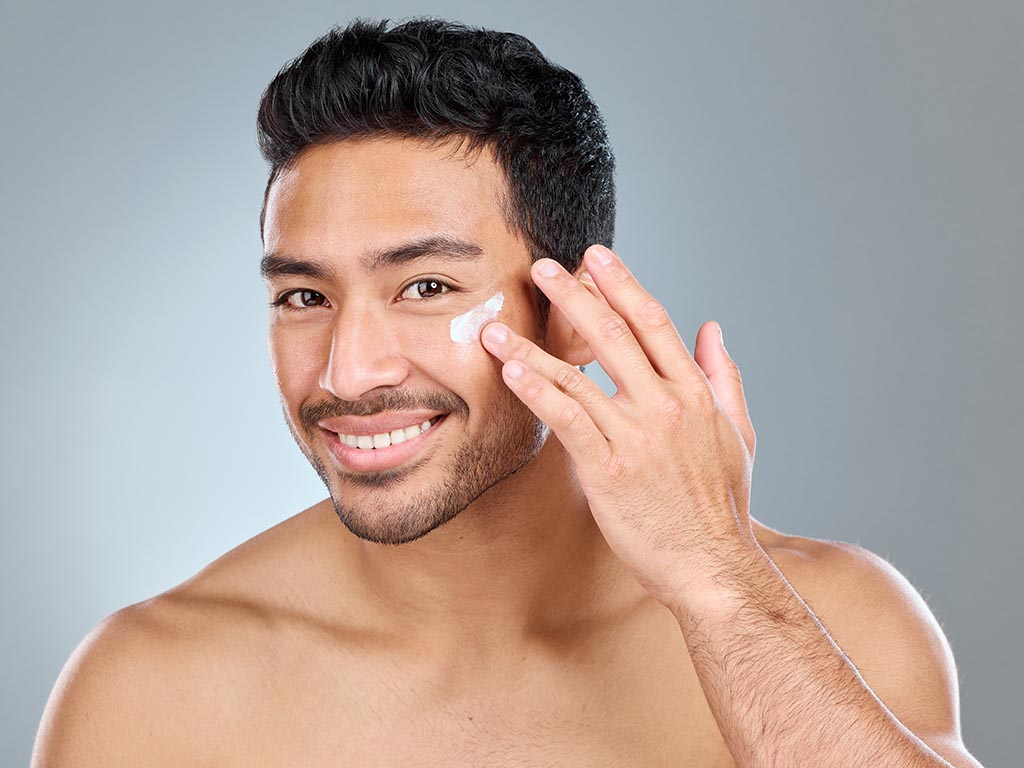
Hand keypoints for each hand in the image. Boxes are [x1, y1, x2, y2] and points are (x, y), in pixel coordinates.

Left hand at [479, 244, 758, 611]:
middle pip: (613, 335)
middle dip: (574, 295)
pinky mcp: (609, 469)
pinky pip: (567, 420)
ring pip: (578, 377)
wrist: (712, 565)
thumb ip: (724, 376)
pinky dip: (538, 391)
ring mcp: (636, 436)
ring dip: (533, 346)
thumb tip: (711, 328)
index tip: (595, 258)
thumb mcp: (738, 434)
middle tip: (542, 266)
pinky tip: (511, 371)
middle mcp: (665, 406)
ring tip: (497, 324)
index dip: (622, 285)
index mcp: (694, 393)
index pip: (654, 323)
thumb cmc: (722, 505)